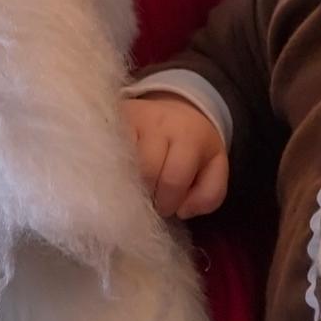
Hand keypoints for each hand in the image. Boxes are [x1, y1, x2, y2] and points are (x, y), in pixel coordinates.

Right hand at [123, 94, 228, 218]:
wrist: (177, 109)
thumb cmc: (194, 147)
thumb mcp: (214, 170)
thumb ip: (209, 197)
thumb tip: (183, 211)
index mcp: (189, 136)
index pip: (173, 179)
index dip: (169, 203)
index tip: (167, 208)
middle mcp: (159, 123)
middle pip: (145, 171)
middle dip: (148, 195)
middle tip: (150, 200)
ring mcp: (132, 119)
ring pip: (122, 162)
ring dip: (128, 184)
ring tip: (136, 188)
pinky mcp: (112, 120)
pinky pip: (106, 150)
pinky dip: (111, 169)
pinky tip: (119, 174)